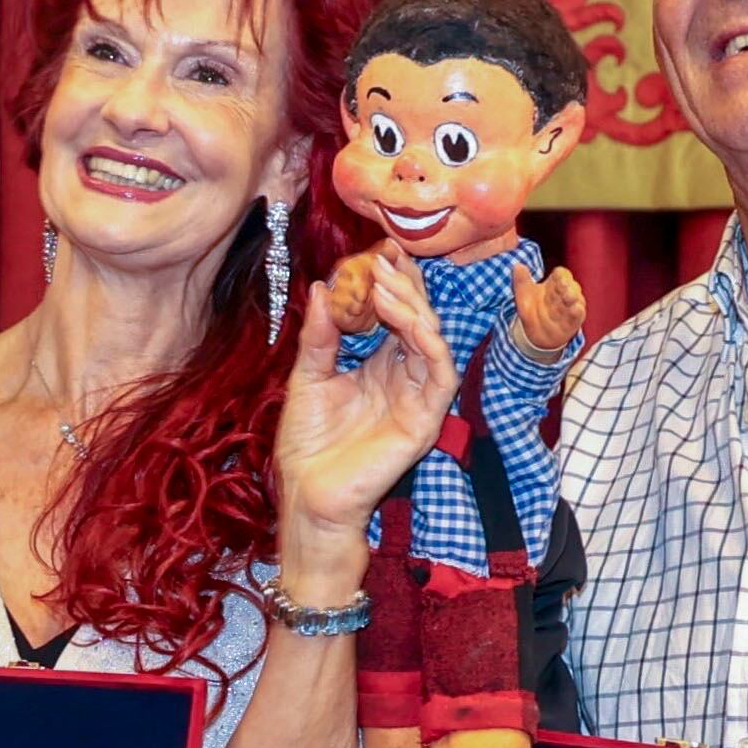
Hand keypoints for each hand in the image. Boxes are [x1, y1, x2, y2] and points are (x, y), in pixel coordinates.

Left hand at [273, 244, 459, 542]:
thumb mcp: (307, 378)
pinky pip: (441, 372)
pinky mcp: (426, 419)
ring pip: (432, 339)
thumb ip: (319, 336)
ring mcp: (417, 397)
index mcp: (378, 365)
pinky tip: (406, 318)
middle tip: (385, 257)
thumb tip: (319, 288)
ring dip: (413, 306)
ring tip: (385, 281)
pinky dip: (428, 340)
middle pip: (417, 320)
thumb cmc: (307, 445)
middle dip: (405, 286)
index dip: (390, 283)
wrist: (307, 495)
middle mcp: (403, 377)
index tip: (376, 252)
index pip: (394, 315)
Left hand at [514, 259, 588, 361]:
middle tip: (563, 287)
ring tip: (569, 297)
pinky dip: (577, 312)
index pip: (561, 275)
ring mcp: (570, 308)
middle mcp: (564, 294)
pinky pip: (578, 315)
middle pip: (570, 286)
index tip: (557, 277)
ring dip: (573, 297)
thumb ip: (521, 280)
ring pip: (577, 299)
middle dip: (567, 286)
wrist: (532, 334)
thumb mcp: (523, 295)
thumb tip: (518, 265)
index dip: (561, 275)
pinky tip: (576, 309)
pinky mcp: (573, 322)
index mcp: (553, 284)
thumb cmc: (531, 310)